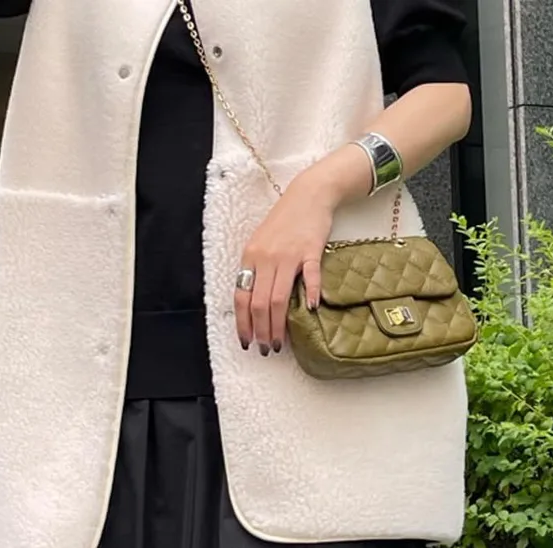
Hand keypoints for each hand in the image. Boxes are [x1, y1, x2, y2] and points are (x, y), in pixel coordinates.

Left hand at [235, 174, 333, 355]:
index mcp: (251, 257)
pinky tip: (310, 310)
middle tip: (267, 348)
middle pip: (259, 303)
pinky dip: (310, 294)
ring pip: (278, 298)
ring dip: (278, 325)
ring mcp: (288, 255)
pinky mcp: (311, 251)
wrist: (309, 194)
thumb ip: (257, 271)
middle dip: (261, 331)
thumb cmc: (285, 221)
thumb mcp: (261, 244)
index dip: (243, 323)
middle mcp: (266, 258)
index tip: (247, 342)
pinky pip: (309, 276)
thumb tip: (254, 304)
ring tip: (280, 343)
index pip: (241, 298)